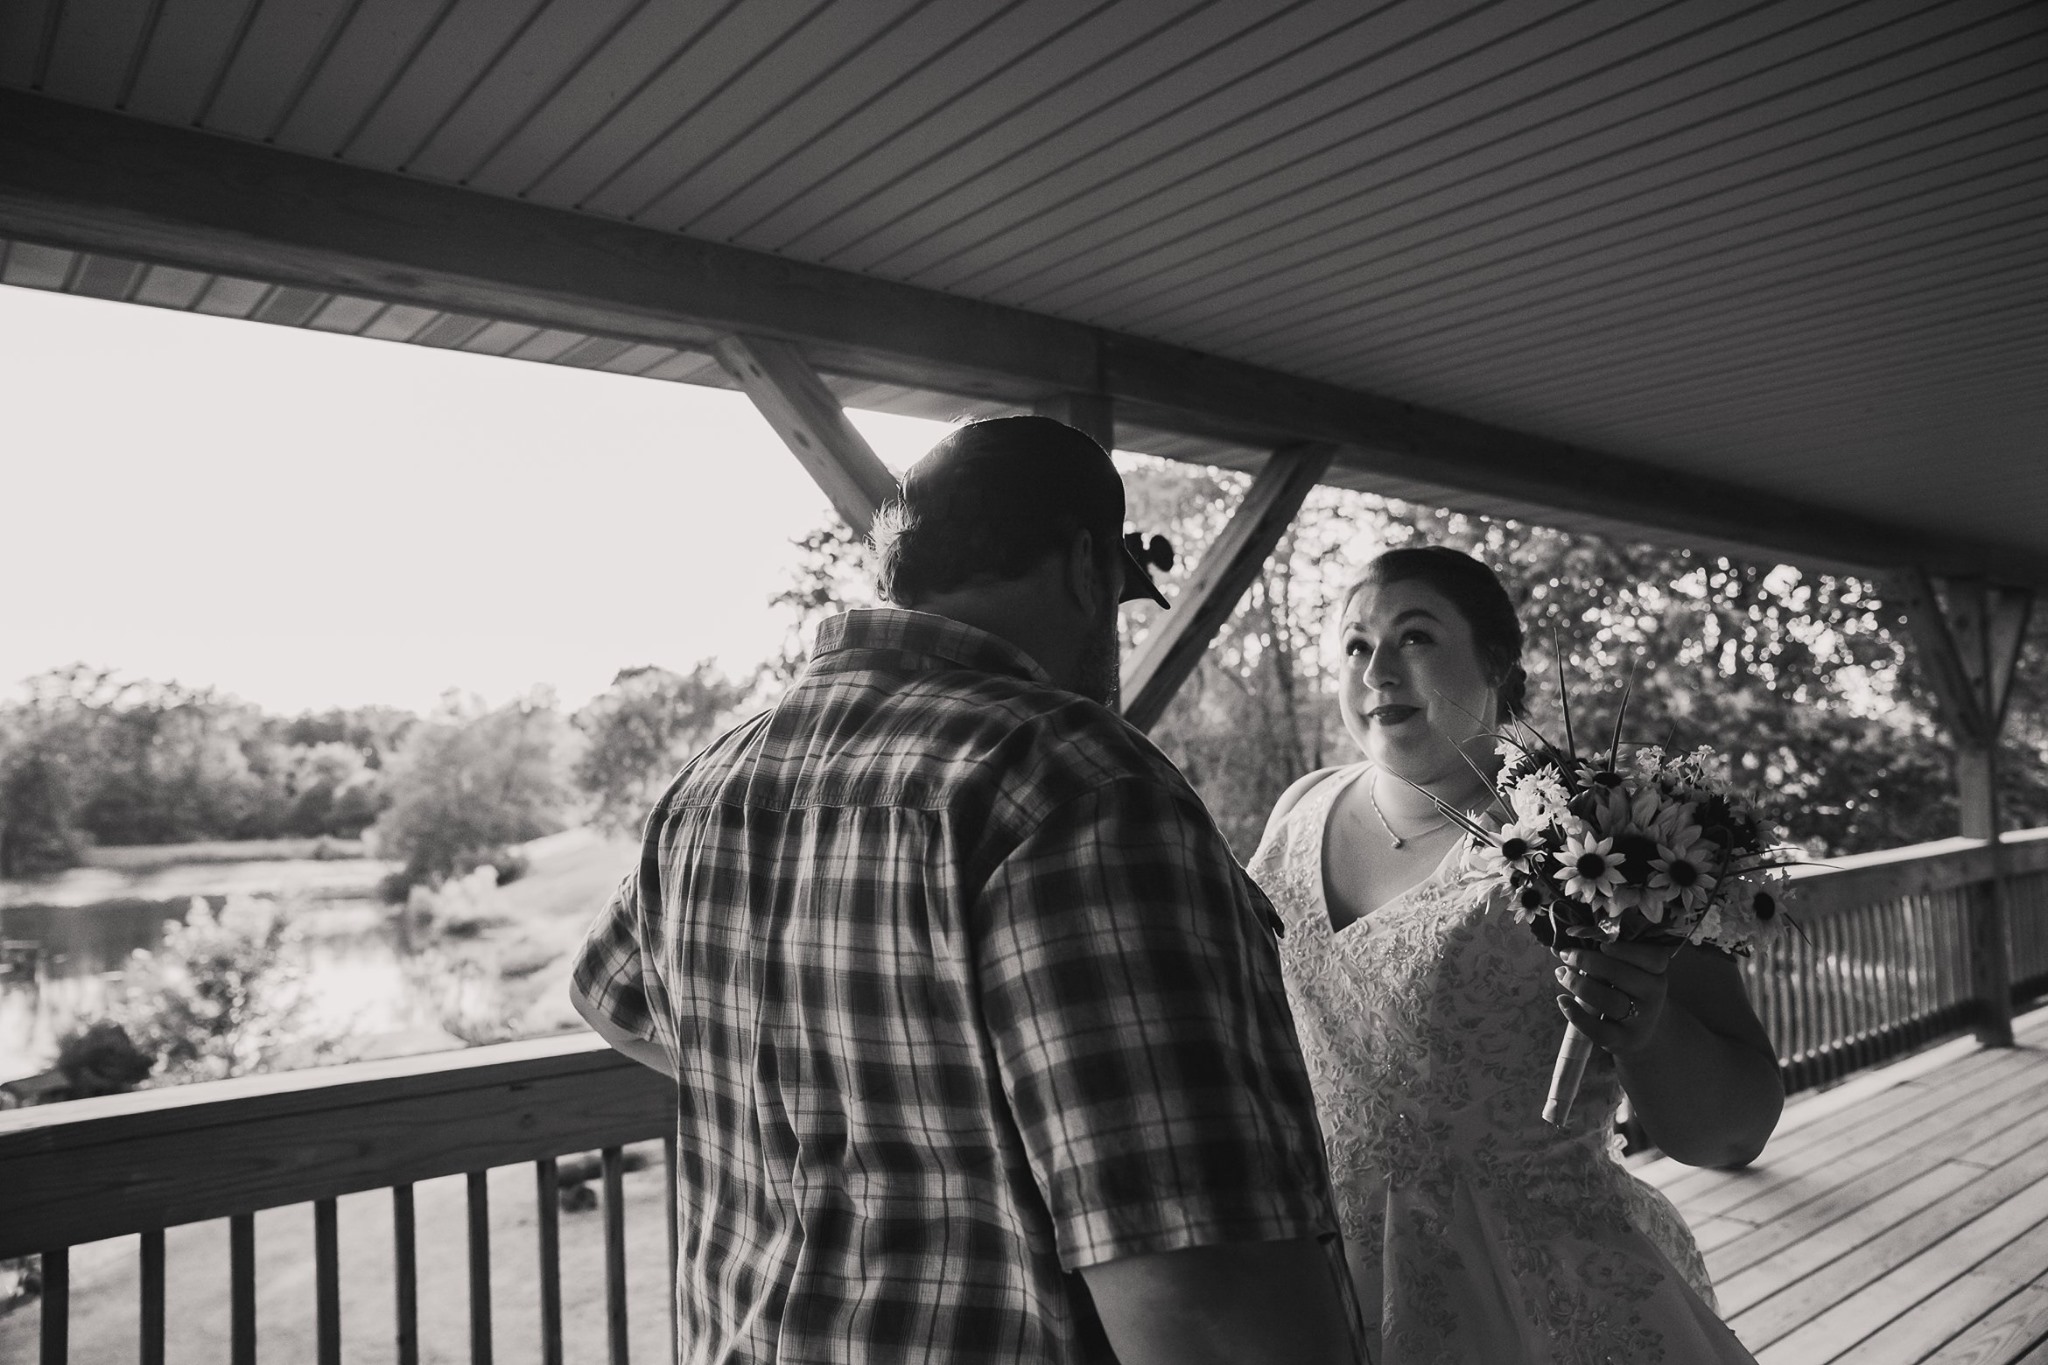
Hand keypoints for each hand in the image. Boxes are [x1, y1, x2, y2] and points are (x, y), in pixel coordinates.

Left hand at [1554, 941, 1680, 1057]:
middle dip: (1588, 961)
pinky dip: (1576, 1014)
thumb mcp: (1628, 970)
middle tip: (1566, 954)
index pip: (1650, 956)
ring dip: (1578, 984)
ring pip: (1608, 1000)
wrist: (1645, 1029)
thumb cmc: (1628, 989)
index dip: (1622, 948)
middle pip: (1620, 974)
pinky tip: (1562, 1000)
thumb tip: (1560, 945)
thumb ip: (1603, 954)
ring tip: (1561, 973)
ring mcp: (1640, 1020)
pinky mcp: (1624, 1040)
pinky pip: (1598, 1029)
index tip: (1598, 942)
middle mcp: (1654, 995)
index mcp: (1657, 972)